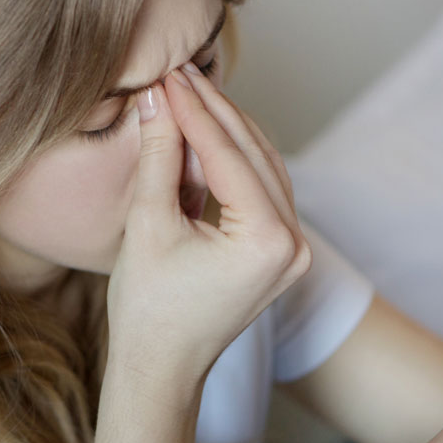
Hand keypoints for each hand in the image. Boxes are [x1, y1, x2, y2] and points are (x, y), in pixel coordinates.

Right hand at [105, 61, 312, 378]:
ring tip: (187, 94)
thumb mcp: (148, 224)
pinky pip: (262, 187)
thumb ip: (158, 155)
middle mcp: (294, 244)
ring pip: (263, 165)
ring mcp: (294, 249)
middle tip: (177, 75)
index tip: (167, 75)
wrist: (160, 367)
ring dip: (226, 129)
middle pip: (254, 153)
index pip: (229, 154)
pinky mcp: (282, 250)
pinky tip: (205, 131)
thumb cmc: (149, 308)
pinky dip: (234, 158)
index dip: (194, 110)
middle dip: (213, 111)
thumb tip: (156, 97)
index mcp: (269, 242)